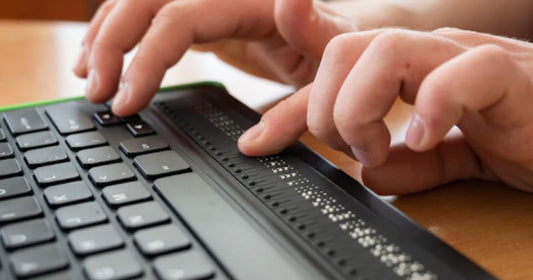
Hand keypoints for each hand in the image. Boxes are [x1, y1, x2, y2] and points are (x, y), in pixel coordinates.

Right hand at [73, 0, 355, 115]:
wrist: (349, 29)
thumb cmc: (344, 49)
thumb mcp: (329, 80)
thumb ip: (299, 109)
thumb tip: (253, 145)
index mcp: (256, 2)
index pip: (181, 16)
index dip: (148, 58)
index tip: (128, 102)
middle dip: (113, 42)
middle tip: (96, 92)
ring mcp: (213, 2)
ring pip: (142, 0)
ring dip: (108, 33)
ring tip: (89, 76)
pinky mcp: (207, 17)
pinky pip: (154, 15)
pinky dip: (125, 35)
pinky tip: (110, 60)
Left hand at [238, 28, 532, 193]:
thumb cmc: (521, 130)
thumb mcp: (452, 155)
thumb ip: (413, 164)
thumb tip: (374, 174)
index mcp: (410, 69)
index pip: (336, 63)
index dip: (288, 104)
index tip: (259, 141)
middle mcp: (430, 54)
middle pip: (346, 48)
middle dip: (328, 106)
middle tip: (350, 148)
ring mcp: (466, 57)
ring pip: (387, 49)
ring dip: (363, 107)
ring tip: (377, 147)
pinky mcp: (506, 76)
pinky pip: (461, 72)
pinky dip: (430, 109)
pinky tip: (420, 141)